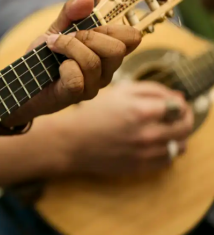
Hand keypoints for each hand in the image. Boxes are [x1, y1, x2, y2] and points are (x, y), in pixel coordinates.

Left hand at [2, 0, 141, 126]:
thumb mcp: (56, 29)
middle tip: (67, 37)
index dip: (114, 27)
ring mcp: (93, 86)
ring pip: (93, 62)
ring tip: (54, 47)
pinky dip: (63, 67)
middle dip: (88, 36)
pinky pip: (76, 78)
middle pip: (117, 49)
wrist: (24, 82)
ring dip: (69, 48)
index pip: (132, 38)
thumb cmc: (44, 57)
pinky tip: (56, 68)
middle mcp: (106, 71)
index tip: (90, 26)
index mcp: (107, 53)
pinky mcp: (76, 96)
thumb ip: (71, 13)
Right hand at [54, 81, 193, 175]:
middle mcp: (147, 134)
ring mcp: (145, 153)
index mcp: (142, 111)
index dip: (179, 103)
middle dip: (184, 118)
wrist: (73, 142)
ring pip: (179, 145)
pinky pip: (168, 160)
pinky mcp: (141, 167)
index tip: (173, 103)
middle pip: (184, 127)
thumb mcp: (119, 92)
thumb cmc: (93, 114)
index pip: (180, 107)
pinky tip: (155, 143)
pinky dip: (167, 151)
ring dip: (177, 136)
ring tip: (164, 130)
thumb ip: (151, 90)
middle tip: (175, 115)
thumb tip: (177, 96)